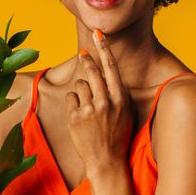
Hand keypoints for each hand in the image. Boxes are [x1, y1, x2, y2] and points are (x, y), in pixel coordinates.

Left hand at [65, 29, 133, 171]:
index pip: (111, 67)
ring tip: (88, 108)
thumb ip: (116, 93)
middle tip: (83, 55)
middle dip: (86, 61)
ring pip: (80, 84)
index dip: (104, 48)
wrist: (107, 162)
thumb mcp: (124, 112)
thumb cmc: (117, 136)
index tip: (98, 32)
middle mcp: (105, 102)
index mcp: (120, 99)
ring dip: (82, 91)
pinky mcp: (75, 117)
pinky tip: (80, 117)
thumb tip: (104, 73)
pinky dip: (73, 104)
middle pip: (92, 71)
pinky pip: (71, 98)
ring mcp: (89, 109)